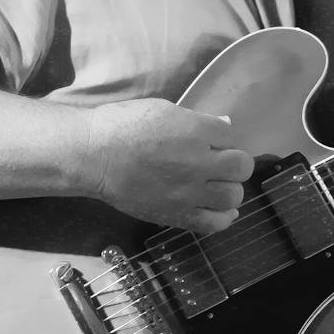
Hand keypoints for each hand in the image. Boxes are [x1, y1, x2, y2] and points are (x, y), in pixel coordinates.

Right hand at [84, 99, 254, 233]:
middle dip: (233, 163)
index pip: (230, 135)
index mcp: (194, 132)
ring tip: (216, 186)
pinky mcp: (178, 215)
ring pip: (233, 196)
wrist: (93, 156)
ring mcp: (189, 192)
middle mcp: (198, 163)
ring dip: (229, 189)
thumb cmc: (121, 125)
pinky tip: (219, 210)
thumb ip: (194, 121)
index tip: (210, 142)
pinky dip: (223, 217)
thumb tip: (221, 128)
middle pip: (241, 167)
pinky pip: (214, 223)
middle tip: (218, 163)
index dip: (221, 138)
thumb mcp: (162, 110)